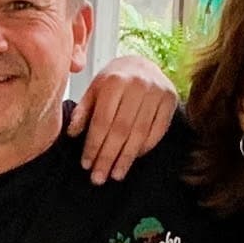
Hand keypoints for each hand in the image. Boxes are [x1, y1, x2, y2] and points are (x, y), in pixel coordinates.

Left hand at [68, 54, 178, 182]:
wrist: (141, 64)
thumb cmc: (113, 81)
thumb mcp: (93, 90)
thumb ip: (82, 111)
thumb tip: (72, 134)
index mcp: (115, 82)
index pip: (102, 121)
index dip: (94, 145)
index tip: (86, 165)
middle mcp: (138, 85)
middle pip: (121, 130)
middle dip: (108, 157)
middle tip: (99, 178)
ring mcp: (157, 92)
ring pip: (140, 133)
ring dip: (127, 158)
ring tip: (116, 175)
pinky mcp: (171, 99)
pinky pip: (158, 130)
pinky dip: (145, 147)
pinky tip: (133, 159)